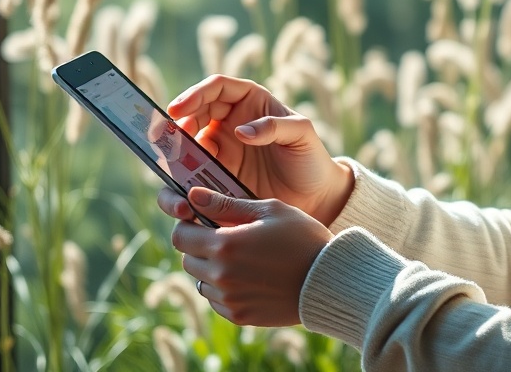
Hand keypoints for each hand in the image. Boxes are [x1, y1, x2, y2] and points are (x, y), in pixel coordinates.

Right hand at [163, 75, 353, 223]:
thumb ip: (276, 127)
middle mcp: (230, 123)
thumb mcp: (302, 136)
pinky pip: (191, 177)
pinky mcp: (217, 178)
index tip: (179, 109)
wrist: (315, 199)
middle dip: (180, 126)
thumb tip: (241, 131)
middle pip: (194, 115)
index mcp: (250, 102)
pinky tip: (185, 196)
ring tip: (177, 173)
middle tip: (173, 143)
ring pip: (187, 147)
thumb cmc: (311, 159)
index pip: (217, 88)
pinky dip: (182, 184)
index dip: (195, 94)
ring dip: (176, 158)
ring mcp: (222, 151)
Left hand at [171, 186, 331, 326]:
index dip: (188, 225)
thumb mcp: (269, 210)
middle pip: (187, 260)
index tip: (201, 220)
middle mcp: (221, 276)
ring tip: (241, 258)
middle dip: (200, 246)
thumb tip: (194, 194)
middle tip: (226, 237)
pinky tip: (249, 277)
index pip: (180, 236)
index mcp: (226, 244)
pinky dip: (224, 289)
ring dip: (211, 269)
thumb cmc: (303, 237)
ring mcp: (230, 300)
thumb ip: (227, 204)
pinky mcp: (239, 316)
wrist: (330, 280)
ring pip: (201, 282)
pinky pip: (217, 301)